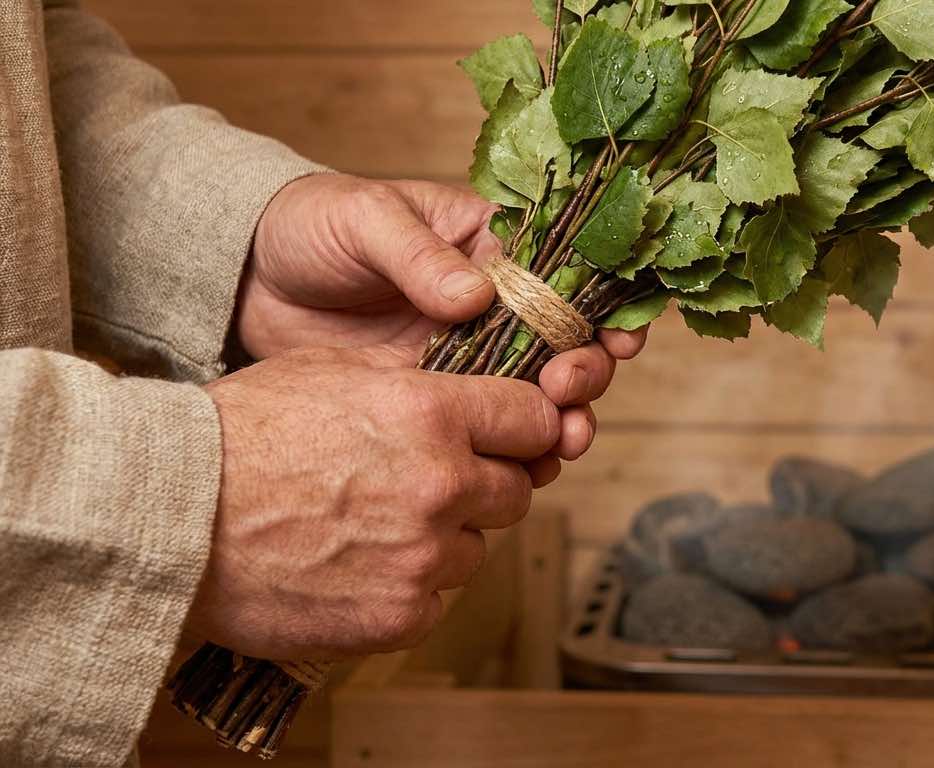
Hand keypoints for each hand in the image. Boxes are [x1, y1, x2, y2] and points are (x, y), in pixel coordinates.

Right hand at [188, 344, 567, 659]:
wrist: (172, 518)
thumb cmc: (239, 435)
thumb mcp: (330, 370)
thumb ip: (415, 383)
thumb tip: (469, 393)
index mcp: (431, 413)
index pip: (536, 419)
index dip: (524, 426)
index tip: (509, 434)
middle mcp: (442, 484)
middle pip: (516, 489)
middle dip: (482, 484)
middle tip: (428, 484)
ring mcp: (424, 556)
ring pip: (476, 547)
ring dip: (443, 539)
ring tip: (374, 527)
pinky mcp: (400, 615)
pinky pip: (437, 598)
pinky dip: (409, 587)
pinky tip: (357, 567)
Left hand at [238, 174, 646, 467]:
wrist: (244, 278)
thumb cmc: (309, 225)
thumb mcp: (364, 220)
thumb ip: (419, 255)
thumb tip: (476, 295)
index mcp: (490, 244)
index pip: (565, 273)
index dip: (600, 307)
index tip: (612, 340)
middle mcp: (494, 303)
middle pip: (564, 343)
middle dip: (583, 373)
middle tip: (567, 392)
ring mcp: (468, 355)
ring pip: (536, 394)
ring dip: (562, 420)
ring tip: (563, 442)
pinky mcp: (437, 400)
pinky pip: (488, 428)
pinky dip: (515, 451)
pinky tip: (526, 467)